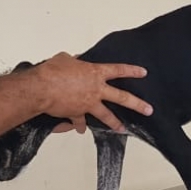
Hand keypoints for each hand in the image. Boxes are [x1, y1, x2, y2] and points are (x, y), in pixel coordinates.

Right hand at [31, 53, 152, 133]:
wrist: (42, 88)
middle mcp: (96, 89)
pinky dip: (80, 126)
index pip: (118, 70)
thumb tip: (75, 60)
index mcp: (95, 73)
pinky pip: (80, 122)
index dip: (132, 70)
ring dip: (115, 123)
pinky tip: (81, 130)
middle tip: (148, 110)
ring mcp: (88, 103)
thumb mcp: (64, 59)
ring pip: (106, 115)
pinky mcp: (77, 114)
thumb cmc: (52, 71)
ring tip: (123, 129)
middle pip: (122, 97)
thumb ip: (73, 61)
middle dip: (137, 104)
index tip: (143, 73)